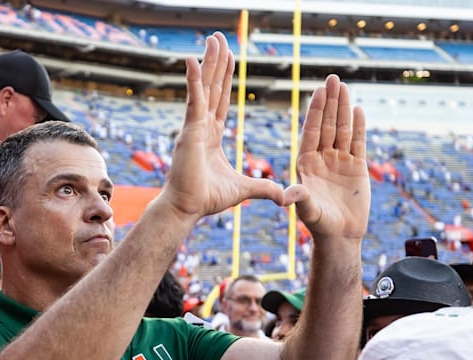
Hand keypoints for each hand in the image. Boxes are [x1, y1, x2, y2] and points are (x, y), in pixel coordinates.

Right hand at [158, 32, 283, 218]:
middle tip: (219, 38)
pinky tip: (193, 59)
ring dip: (209, 62)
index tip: (228, 57)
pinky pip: (194, 99)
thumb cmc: (208, 199)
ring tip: (213, 39)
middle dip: (216, 62)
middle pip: (212, 87)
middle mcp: (201, 126)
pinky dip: (193, 79)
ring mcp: (194, 126)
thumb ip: (264, 188)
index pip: (220, 100)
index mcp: (211, 135)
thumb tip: (284, 197)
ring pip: (204, 87)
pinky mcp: (189, 130)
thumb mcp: (245, 189)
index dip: (224, 78)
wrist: (188, 208)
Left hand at [284, 75, 369, 240]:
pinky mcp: (356, 168)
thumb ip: (300, 199)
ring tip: (344, 86)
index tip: (319, 91)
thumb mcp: (307, 210)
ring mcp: (340, 161)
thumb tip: (287, 195)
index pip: (312, 131)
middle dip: (330, 102)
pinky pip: (357, 143)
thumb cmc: (319, 224)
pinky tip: (358, 110)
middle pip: (327, 125)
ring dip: (343, 108)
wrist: (340, 236)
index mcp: (306, 163)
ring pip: (343, 130)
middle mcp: (322, 158)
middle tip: (333, 78)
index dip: (316, 111)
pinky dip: (358, 127)